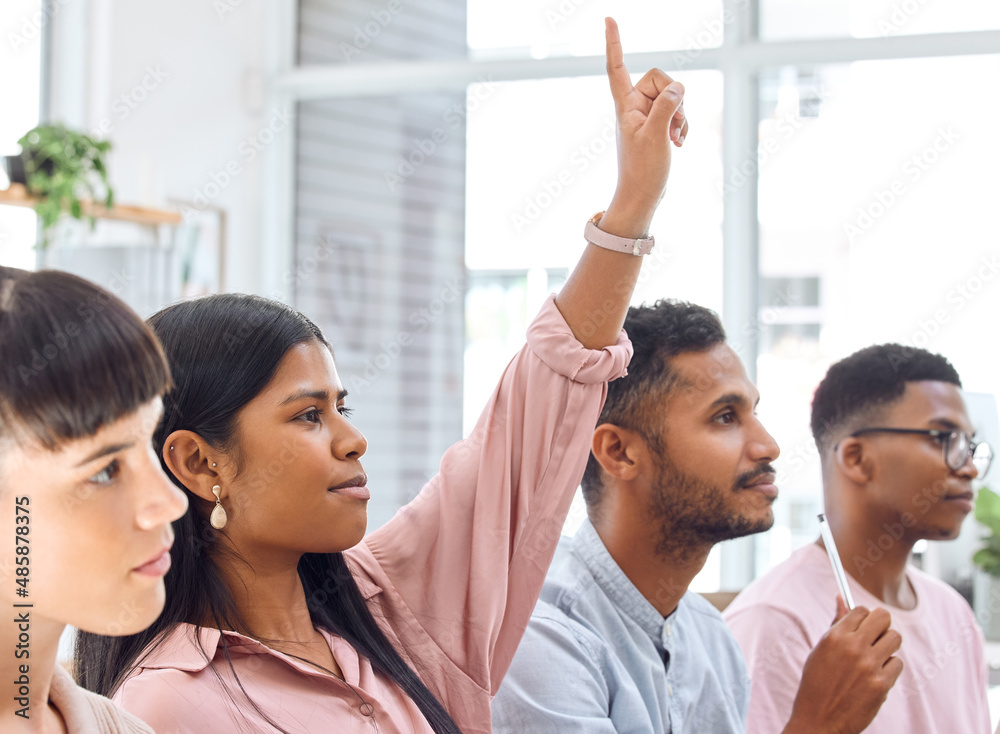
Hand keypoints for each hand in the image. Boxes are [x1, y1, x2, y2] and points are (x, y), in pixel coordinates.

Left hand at [600, 16, 687, 237]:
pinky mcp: (658, 127)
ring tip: (675, 139)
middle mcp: (635, 106)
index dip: (614, 43)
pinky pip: (678, 112)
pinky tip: (679, 144)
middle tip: (672, 127)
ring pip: (674, 96)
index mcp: (625, 105)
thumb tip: (678, 87)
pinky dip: (682, 126)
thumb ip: (667, 107)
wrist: (643, 196)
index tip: (608, 19)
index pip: (617, 67)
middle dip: (676, 99)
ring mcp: (647, 116)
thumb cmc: (643, 170)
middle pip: (662, 79)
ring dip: (681, 116)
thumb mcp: (656, 136)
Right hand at [781, 596, 902, 733]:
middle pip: (883, 618)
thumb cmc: (817, 683)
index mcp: (834, 637)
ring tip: (875, 656)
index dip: (863, 617)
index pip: (861, 610)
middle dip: (881, 624)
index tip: (861, 626)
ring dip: (887, 645)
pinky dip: (889, 667)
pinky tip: (875, 675)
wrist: (819, 721)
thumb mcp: (821, 650)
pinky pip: (897, 663)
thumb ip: (836, 624)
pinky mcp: (882, 684)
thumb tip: (841, 597)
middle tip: (874, 636)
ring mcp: (869, 666)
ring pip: (895, 638)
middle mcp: (853, 647)